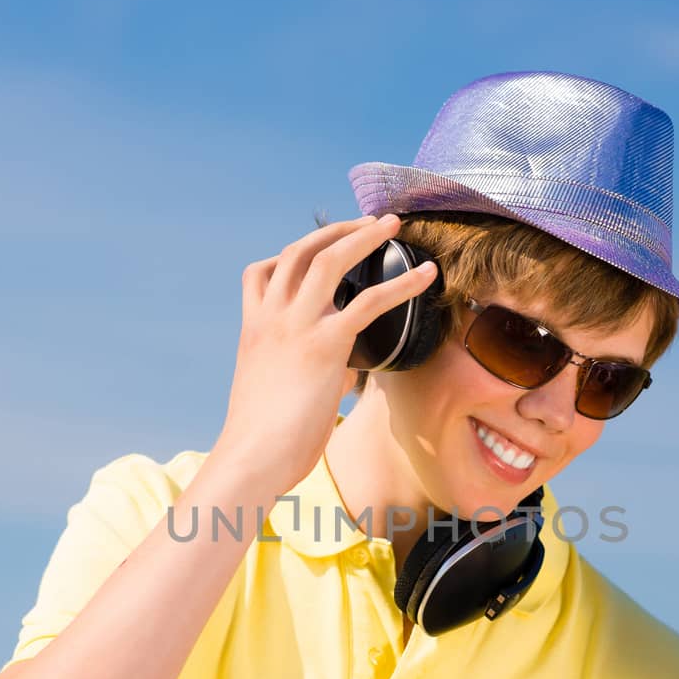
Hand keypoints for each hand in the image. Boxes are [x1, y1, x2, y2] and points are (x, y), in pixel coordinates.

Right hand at [211, 214, 438, 495]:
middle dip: (336, 230)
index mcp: (253, 328)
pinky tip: (427, 275)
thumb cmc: (262, 439)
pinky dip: (403, 284)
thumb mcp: (273, 394)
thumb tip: (336, 377)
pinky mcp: (325, 344)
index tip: (317, 248)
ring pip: (329, 259)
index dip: (289, 254)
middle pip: (300, 252)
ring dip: (364, 235)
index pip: (261, 271)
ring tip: (393, 224)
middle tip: (369, 222)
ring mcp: (296, 326)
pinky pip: (369, 302)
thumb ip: (301, 373)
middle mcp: (272, 317)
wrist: (252, 456)